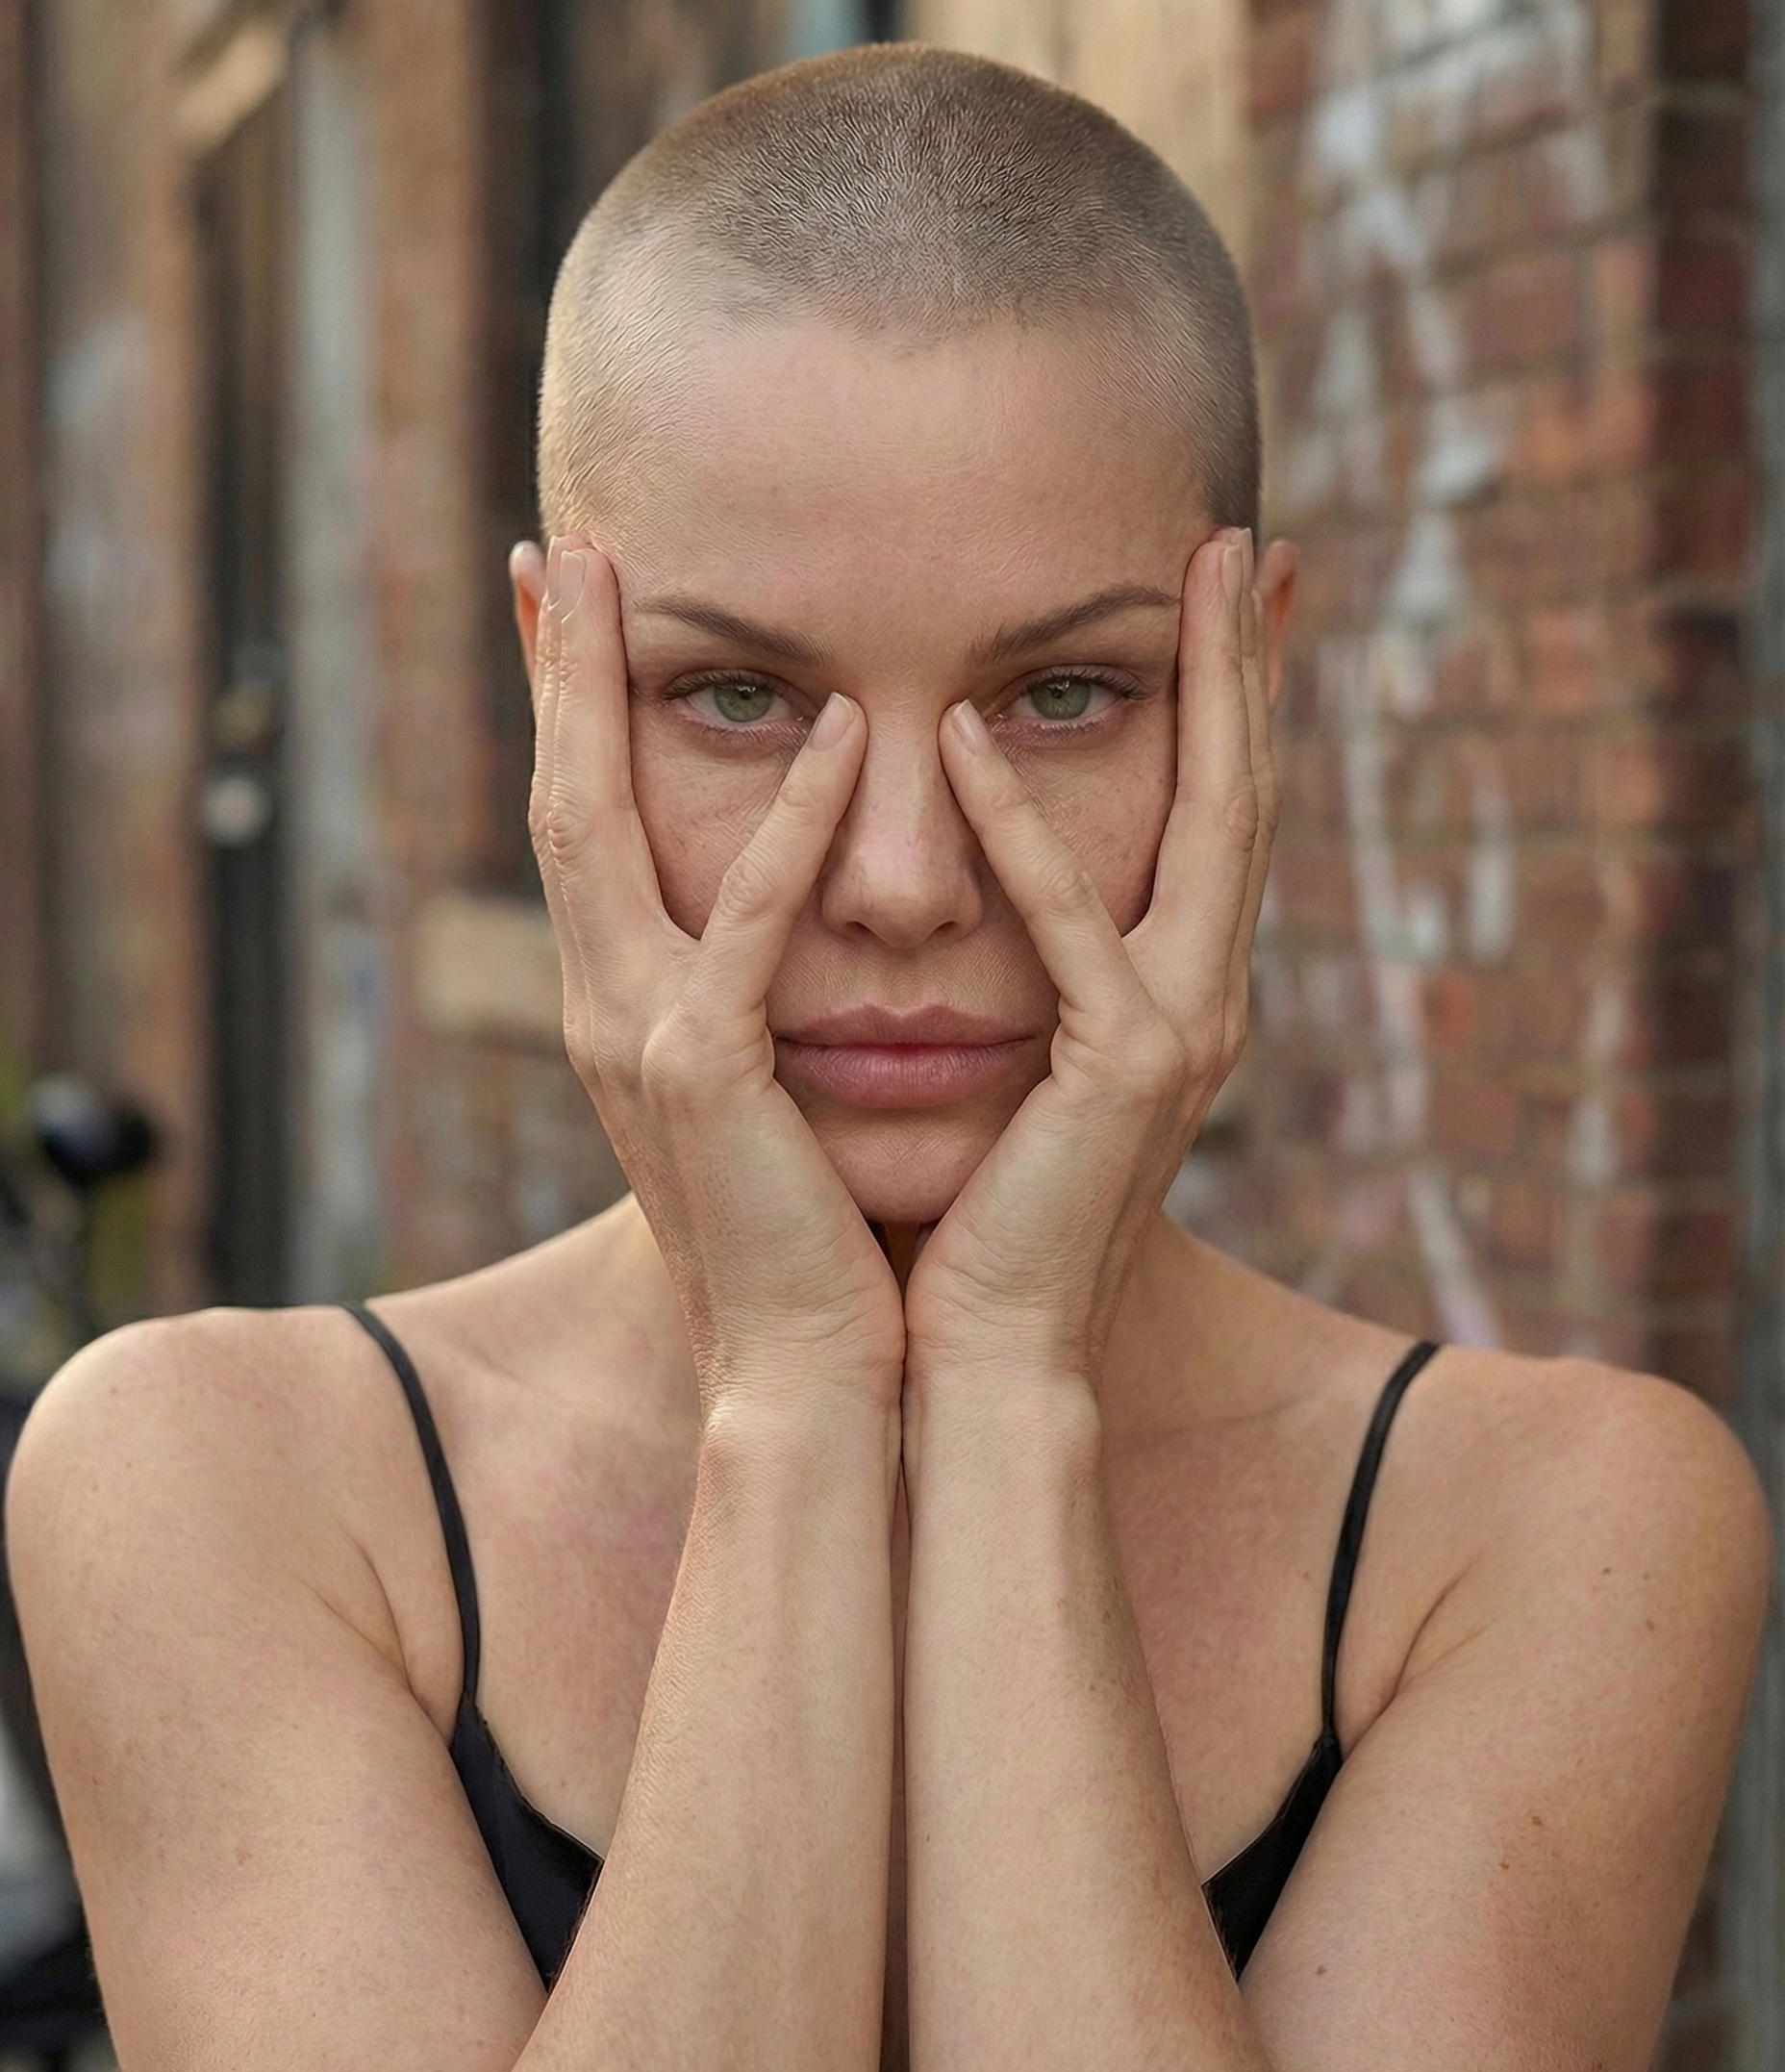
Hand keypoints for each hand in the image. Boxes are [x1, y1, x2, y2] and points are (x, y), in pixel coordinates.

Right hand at [526, 539, 905, 1414]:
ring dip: (601, 703)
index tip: (565, 611)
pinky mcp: (704, 1077)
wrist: (808, 1371)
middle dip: (552, 678)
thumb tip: (780, 934)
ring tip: (620, 583)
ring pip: (597, 833)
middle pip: (556, 803)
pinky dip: (790, 827)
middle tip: (558, 554)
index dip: (565, 722)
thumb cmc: (809, 1235)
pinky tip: (842, 732)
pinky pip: (744, 926)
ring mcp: (639, 1040)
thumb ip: (750, 1004)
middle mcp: (606, 1010)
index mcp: (625, 1010)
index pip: (584, 833)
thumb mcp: (764, 1097)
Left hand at [904, 528, 1273, 1392]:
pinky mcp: (1127, 1072)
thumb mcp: (1015, 1060)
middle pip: (1244, 795)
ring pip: (1212, 829)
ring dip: (1207, 696)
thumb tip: (978, 887)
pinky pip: (1071, 925)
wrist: (978, 1350)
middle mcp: (1205, 998)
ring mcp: (1182, 1032)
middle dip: (1249, 667)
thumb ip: (1029, 969)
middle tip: (1244, 544)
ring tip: (1196, 577)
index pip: (1214, 818)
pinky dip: (1021, 832)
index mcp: (1176, 992)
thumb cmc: (974, 1210)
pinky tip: (972, 736)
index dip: (1230, 705)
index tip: (1223, 597)